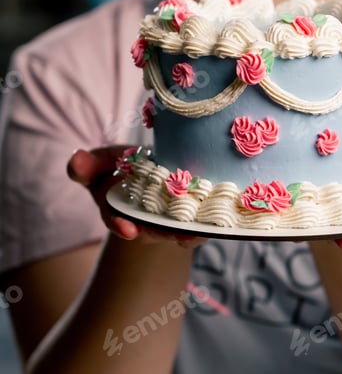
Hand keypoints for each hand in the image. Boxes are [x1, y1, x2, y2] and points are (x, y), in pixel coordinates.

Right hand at [67, 146, 205, 247]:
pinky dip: (204, 228)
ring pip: (176, 231)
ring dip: (186, 233)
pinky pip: (196, 227)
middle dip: (161, 232)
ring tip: (194, 232)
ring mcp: (166, 220)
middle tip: (172, 232)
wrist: (149, 168)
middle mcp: (142, 221)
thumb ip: (86, 165)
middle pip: (151, 230)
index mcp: (118, 210)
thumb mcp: (100, 163)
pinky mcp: (188, 216)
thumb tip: (75, 161)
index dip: (120, 225)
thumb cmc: (119, 167)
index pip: (117, 220)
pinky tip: (212, 226)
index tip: (127, 228)